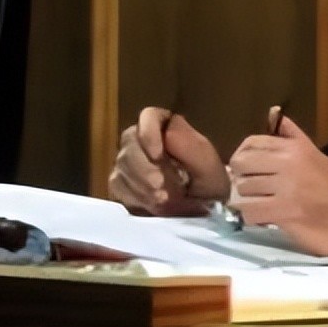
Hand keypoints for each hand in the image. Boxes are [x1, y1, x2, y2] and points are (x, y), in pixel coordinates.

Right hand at [108, 107, 228, 215]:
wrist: (205, 210)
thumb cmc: (209, 182)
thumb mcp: (208, 164)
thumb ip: (189, 146)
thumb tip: (165, 134)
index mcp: (167, 125)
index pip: (149, 116)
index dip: (148, 134)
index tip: (157, 156)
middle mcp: (142, 139)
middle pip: (130, 145)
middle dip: (146, 170)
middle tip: (164, 191)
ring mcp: (128, 162)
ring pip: (121, 169)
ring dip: (143, 189)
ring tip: (167, 201)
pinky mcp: (121, 185)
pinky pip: (118, 189)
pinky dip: (137, 200)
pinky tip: (154, 207)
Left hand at [228, 113, 327, 255]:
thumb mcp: (311, 150)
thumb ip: (290, 132)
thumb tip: (273, 111)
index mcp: (292, 147)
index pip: (252, 143)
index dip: (243, 155)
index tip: (246, 166)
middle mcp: (287, 164)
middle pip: (241, 165)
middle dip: (241, 175)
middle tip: (249, 184)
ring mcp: (285, 188)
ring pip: (243, 189)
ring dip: (246, 197)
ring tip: (256, 200)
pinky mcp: (284, 212)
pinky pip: (250, 211)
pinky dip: (250, 215)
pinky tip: (259, 214)